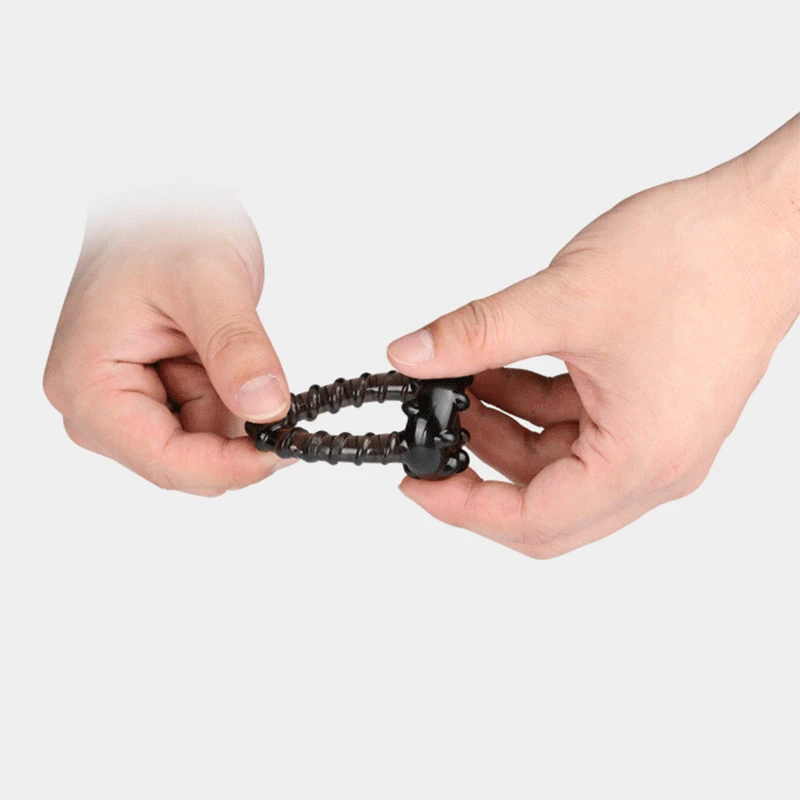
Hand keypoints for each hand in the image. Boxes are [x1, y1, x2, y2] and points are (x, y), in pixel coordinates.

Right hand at [44, 192, 292, 495]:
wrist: (159, 202)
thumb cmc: (162, 225)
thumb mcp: (208, 280)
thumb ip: (236, 347)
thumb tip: (267, 408)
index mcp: (88, 384)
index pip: (164, 461)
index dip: (230, 467)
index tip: (285, 451)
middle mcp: (95, 404)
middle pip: (183, 460)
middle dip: (232, 430)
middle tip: (263, 375)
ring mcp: (123, 402)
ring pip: (202, 444)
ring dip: (232, 405)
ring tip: (223, 341)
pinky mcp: (151, 394)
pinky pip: (205, 420)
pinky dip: (230, 395)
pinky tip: (221, 351)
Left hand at [387, 116, 799, 556]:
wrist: (765, 224)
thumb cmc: (699, 260)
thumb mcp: (564, 301)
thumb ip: (476, 334)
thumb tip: (411, 356)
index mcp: (640, 460)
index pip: (533, 521)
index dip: (462, 509)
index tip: (417, 483)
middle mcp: (655, 467)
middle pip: (545, 506)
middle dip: (480, 471)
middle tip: (433, 432)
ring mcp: (657, 442)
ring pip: (557, 468)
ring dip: (504, 432)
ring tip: (462, 384)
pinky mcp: (653, 412)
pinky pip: (579, 433)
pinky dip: (535, 409)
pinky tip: (501, 369)